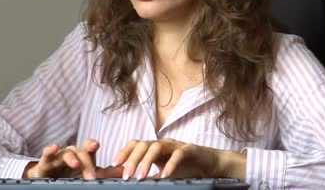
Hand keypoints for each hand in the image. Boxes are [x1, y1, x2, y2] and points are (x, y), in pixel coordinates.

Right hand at [23, 139, 122, 179]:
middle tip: (91, 175)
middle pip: (80, 151)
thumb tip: (124, 170)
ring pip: (66, 152)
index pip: (89, 147)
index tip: (97, 146)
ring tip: (76, 164)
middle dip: (86, 162)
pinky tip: (54, 147)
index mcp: (83, 155)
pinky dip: (50, 150)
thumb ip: (106, 173)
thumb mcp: (88, 174)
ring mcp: (58, 157)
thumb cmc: (70, 174)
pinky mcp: (45, 162)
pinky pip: (47, 154)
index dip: (92, 145)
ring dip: (72, 158)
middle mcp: (71, 153)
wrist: (49, 179)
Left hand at [112, 138, 245, 179]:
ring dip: (147, 161)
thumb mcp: (162, 172)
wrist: (209, 164)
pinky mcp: (189, 149)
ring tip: (141, 176)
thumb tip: (130, 182)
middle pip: (143, 144)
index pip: (135, 144)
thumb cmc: (185, 168)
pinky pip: (177, 154)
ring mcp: (175, 145)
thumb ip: (148, 175)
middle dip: (132, 159)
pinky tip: (164, 175)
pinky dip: (170, 165)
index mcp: (154, 147)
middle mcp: (163, 143)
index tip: (114, 165)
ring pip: (157, 146)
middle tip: (126, 175)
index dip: (124, 152)